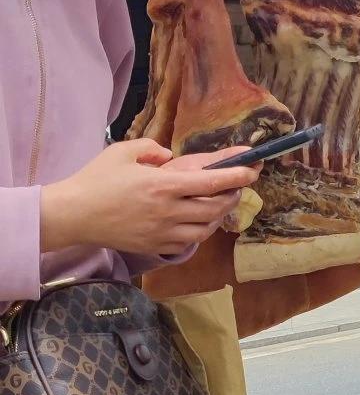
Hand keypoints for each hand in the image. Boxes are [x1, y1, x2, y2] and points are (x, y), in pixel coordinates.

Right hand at [40, 140, 247, 261]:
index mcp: (163, 185)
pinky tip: (201, 221)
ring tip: (222, 202)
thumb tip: (169, 157)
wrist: (74, 215)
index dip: (236, 176)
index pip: (211, 183)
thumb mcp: (123, 151)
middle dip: (233, 195)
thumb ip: (152, 148)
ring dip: (220, 215)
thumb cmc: (96, 180)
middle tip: (239, 185)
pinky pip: (189, 242)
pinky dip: (201, 231)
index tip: (251, 170)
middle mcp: (168, 212)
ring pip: (206, 228)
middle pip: (215, 207)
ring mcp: (162, 232)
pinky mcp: (155, 246)